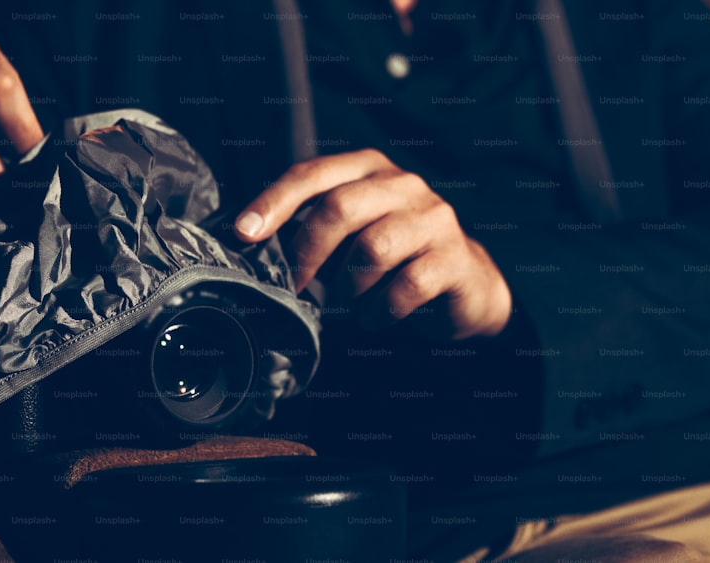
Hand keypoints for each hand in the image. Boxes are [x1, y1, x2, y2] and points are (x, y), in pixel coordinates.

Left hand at [233, 149, 511, 338]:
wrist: (465, 286)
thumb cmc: (393, 259)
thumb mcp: (349, 236)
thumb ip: (310, 229)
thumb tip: (250, 244)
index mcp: (368, 170)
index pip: (312, 173)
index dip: (274, 202)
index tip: (244, 233)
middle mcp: (403, 185)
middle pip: (340, 207)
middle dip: (307, 253)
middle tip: (295, 286)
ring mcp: (434, 218)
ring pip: (372, 249)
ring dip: (349, 287)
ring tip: (348, 304)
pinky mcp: (454, 258)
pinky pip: (406, 286)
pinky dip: (381, 310)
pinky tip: (377, 317)